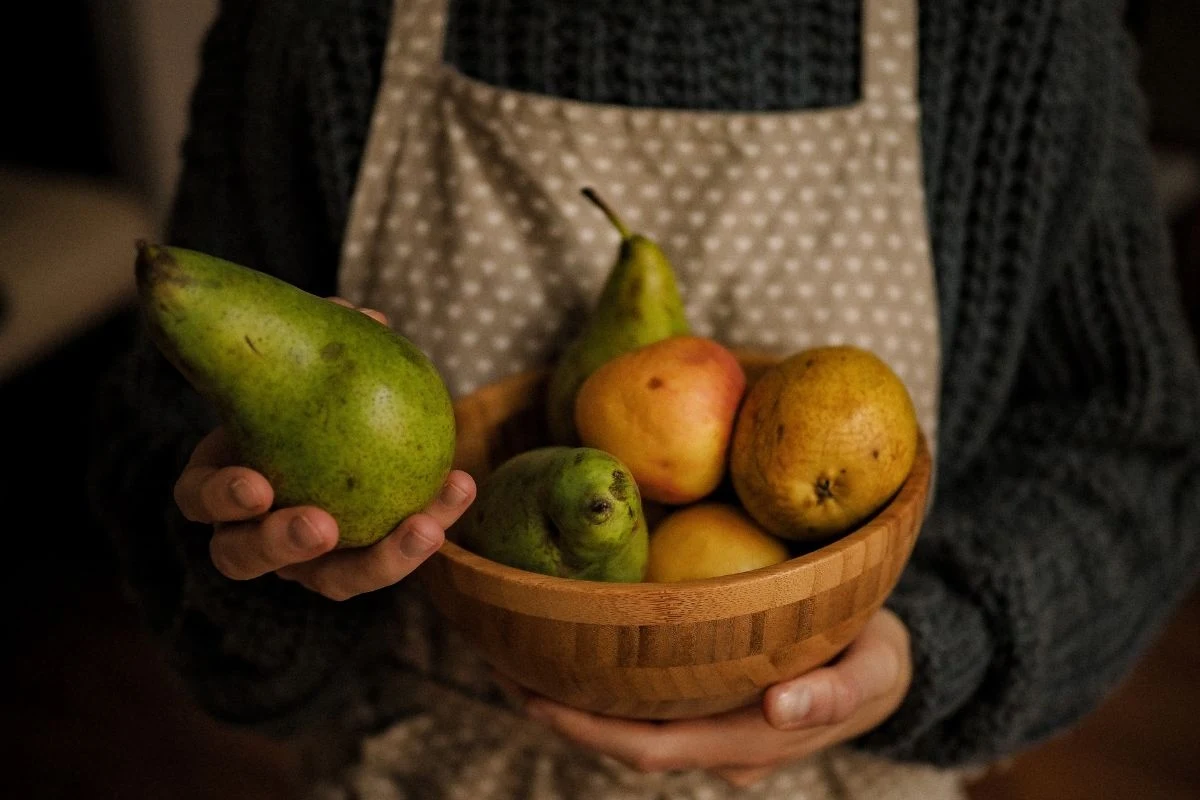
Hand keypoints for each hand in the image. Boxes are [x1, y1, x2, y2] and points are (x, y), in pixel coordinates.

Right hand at [172, 299, 476, 600]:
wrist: (343, 434)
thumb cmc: (305, 392)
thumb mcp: (304, 369)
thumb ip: (322, 344)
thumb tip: (364, 313)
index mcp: (219, 486)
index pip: (200, 499)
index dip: (221, 498)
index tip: (257, 484)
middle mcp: (252, 535)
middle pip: (248, 558)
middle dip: (282, 545)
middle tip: (321, 525)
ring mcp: (306, 563)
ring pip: (333, 579)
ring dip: (380, 559)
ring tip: (423, 528)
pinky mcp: (360, 565)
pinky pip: (393, 556)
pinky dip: (429, 525)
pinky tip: (461, 485)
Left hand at [514, 609, 910, 788]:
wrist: (888, 666)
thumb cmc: (879, 661)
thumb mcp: (874, 671)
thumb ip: (833, 693)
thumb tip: (777, 712)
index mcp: (744, 742)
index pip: (649, 747)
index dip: (586, 729)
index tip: (531, 696)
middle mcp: (716, 743)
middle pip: (622, 740)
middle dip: (559, 712)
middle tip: (499, 663)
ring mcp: (711, 726)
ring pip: (628, 722)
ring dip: (574, 698)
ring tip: (518, 652)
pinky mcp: (710, 700)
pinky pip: (647, 698)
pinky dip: (606, 681)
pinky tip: (577, 645)